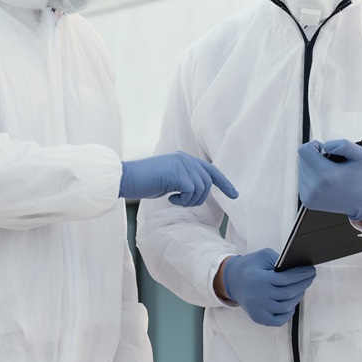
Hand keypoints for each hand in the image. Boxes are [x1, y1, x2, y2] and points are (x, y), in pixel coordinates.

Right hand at [120, 152, 237, 205]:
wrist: (127, 178)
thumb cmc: (146, 181)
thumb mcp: (169, 179)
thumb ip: (184, 180)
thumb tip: (198, 190)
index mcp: (185, 159)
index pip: (211, 170)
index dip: (224, 183)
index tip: (234, 195)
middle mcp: (186, 159)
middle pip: (208, 182)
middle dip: (200, 198)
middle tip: (182, 202)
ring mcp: (181, 164)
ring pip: (201, 188)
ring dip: (190, 200)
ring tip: (174, 199)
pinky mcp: (176, 173)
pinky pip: (191, 191)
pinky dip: (182, 200)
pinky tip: (170, 198)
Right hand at [221, 249, 316, 326]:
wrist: (231, 280)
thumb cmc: (249, 267)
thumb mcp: (264, 256)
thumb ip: (280, 261)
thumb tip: (299, 268)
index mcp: (259, 280)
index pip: (286, 279)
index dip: (301, 275)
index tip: (311, 270)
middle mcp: (258, 297)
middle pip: (289, 294)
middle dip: (303, 284)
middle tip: (310, 277)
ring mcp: (258, 310)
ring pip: (286, 307)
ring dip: (297, 297)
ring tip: (301, 288)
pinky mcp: (258, 318)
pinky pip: (279, 320)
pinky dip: (288, 312)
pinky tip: (291, 302)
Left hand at [297, 139, 361, 220]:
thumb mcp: (361, 155)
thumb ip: (344, 145)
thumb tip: (325, 146)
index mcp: (326, 175)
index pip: (304, 150)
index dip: (314, 145)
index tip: (325, 151)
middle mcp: (314, 188)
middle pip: (302, 159)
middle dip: (315, 157)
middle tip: (331, 164)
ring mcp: (309, 196)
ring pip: (302, 170)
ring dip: (314, 168)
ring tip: (330, 174)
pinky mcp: (307, 201)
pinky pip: (303, 181)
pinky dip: (313, 178)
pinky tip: (326, 183)